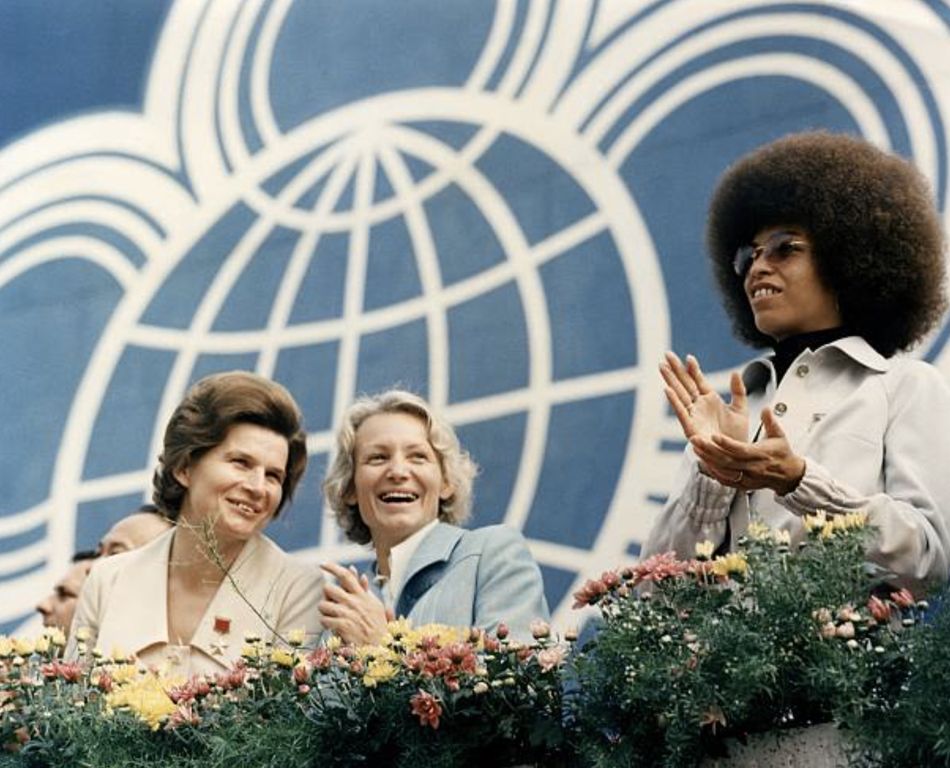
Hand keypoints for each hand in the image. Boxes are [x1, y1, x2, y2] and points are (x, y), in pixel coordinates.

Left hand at [318, 562, 392, 644]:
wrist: (381, 646)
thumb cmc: (377, 626)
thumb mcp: (375, 604)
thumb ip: (364, 589)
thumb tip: (359, 573)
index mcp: (361, 595)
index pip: (345, 575)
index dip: (332, 567)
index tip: (322, 564)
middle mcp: (354, 602)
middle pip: (328, 588)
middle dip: (326, 596)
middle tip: (331, 604)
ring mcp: (348, 613)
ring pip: (323, 605)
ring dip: (325, 612)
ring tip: (332, 617)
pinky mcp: (343, 626)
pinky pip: (324, 620)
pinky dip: (325, 623)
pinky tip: (332, 627)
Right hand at [660, 351, 748, 443]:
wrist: (736, 456)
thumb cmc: (736, 436)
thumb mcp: (741, 409)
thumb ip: (738, 390)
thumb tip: (735, 372)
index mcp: (710, 400)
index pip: (698, 380)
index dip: (693, 368)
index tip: (688, 357)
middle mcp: (699, 406)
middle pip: (684, 383)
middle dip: (675, 369)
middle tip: (666, 354)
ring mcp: (693, 416)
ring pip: (679, 394)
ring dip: (670, 380)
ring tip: (662, 367)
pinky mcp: (691, 427)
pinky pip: (681, 412)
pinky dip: (674, 401)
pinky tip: (667, 389)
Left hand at [689, 407, 804, 493]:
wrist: (789, 476)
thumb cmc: (782, 454)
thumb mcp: (779, 436)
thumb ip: (771, 421)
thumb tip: (766, 408)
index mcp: (760, 455)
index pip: (740, 449)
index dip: (726, 443)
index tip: (714, 436)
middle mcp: (752, 468)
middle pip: (727, 460)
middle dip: (709, 450)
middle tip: (696, 440)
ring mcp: (747, 478)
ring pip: (723, 470)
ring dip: (708, 460)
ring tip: (696, 448)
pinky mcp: (743, 484)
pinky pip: (725, 479)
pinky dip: (713, 471)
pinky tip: (704, 462)